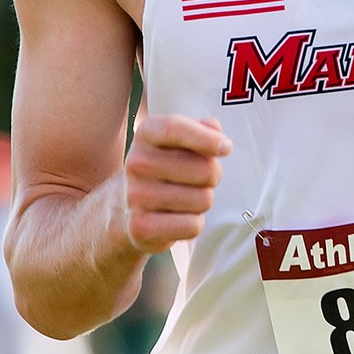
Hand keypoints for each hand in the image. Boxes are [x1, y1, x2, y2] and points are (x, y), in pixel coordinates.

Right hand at [119, 114, 230, 254]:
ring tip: (183, 199)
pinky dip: (193, 224)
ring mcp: (136, 196)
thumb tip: (214, 126)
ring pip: (203, 199)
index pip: (174, 129)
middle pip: (205, 169)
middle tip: (197, 180)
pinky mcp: (141, 227)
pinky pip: (193, 225)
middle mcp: (136, 163)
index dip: (206, 138)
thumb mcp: (176, 143)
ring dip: (202, 202)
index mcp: (145, 134)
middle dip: (212, 176)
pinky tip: (176, 218)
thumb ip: (199, 129)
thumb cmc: (162, 171)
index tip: (226, 147)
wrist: (126, 210)